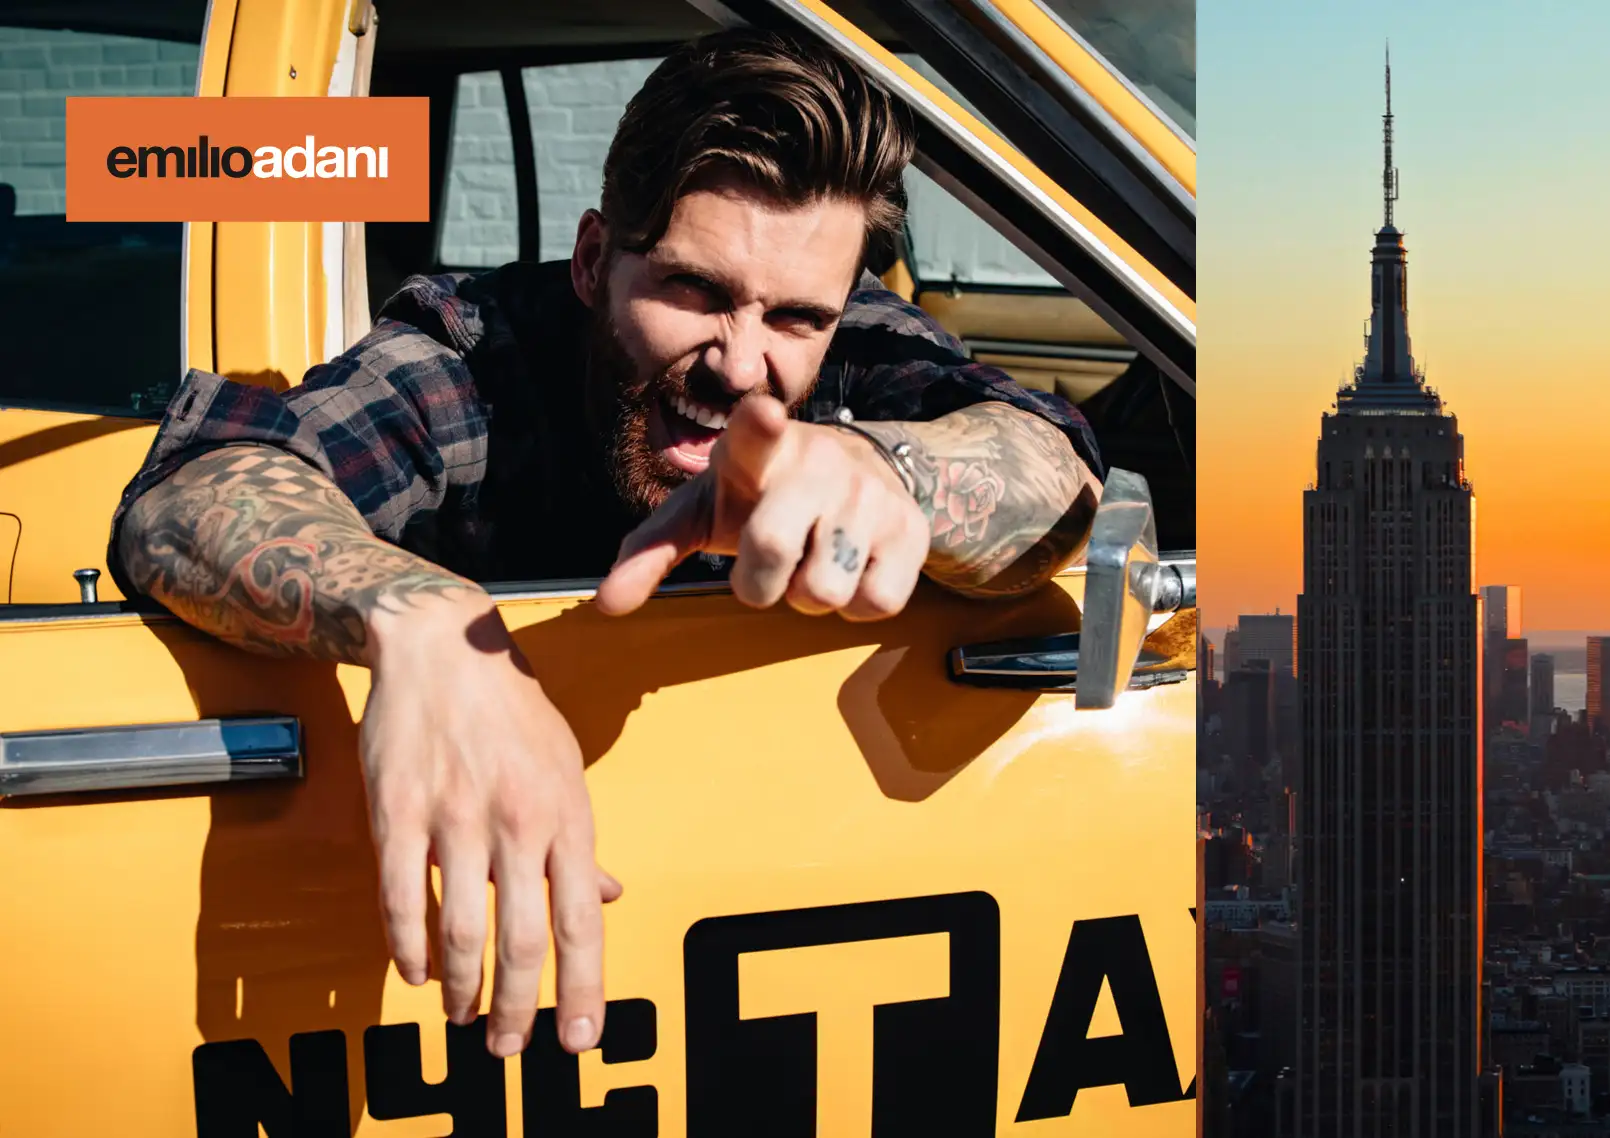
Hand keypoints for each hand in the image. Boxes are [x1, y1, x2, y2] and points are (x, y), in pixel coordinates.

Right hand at [360, 590, 618, 1057]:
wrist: (443, 647)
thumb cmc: (512, 710)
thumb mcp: (566, 768)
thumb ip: (581, 842)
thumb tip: (608, 897)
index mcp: (566, 813)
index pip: (581, 920)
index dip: (584, 988)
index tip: (581, 1037)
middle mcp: (516, 821)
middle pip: (523, 940)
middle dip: (521, 1007)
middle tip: (512, 1048)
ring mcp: (454, 816)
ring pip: (459, 930)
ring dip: (462, 986)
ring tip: (464, 1014)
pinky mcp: (397, 811)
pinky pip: (402, 897)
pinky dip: (407, 947)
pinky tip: (416, 972)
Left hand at [597, 395, 930, 618]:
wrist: (861, 471)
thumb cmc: (762, 496)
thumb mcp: (705, 509)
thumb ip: (652, 551)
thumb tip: (605, 606)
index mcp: (756, 448)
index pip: (754, 432)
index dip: (758, 423)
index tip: (762, 412)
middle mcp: (817, 463)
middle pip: (772, 549)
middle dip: (759, 583)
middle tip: (766, 565)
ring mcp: (868, 494)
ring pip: (824, 590)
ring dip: (808, 596)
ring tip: (811, 563)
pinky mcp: (910, 528)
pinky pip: (875, 602)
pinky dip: (855, 605)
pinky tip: (850, 571)